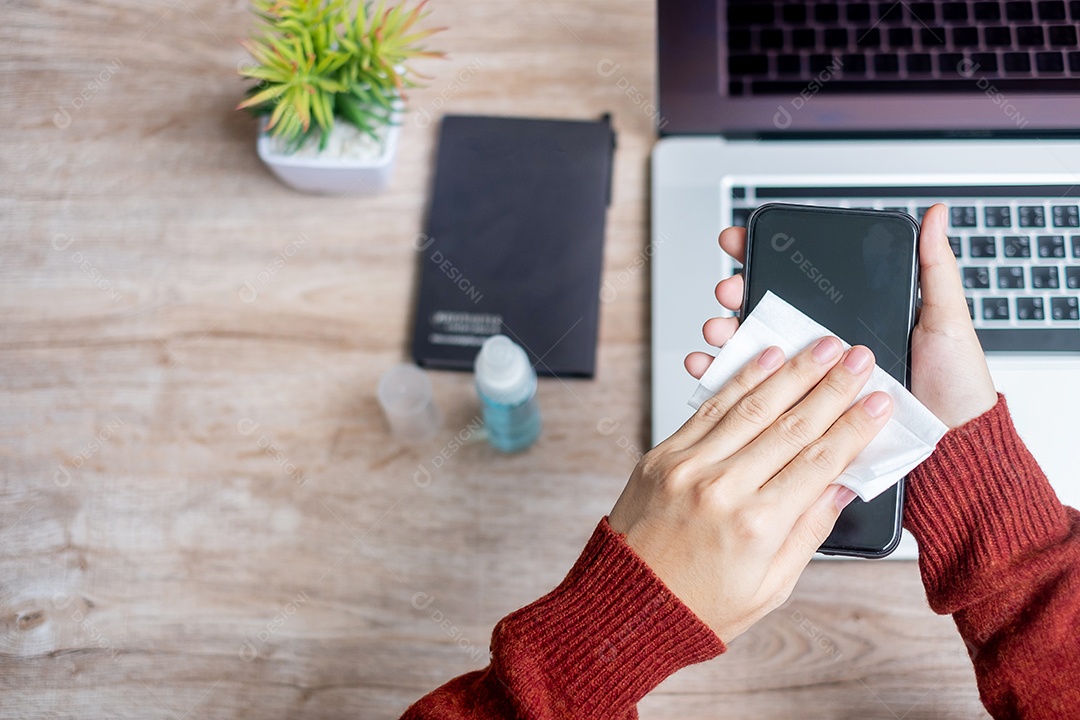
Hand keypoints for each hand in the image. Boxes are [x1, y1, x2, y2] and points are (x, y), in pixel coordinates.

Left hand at [609, 339, 891, 641]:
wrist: (625, 606)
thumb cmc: (698, 606)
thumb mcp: (770, 586)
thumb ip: (808, 531)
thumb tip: (842, 485)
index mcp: (756, 526)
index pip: (820, 463)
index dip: (854, 428)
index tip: (880, 403)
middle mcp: (722, 489)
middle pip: (791, 426)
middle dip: (831, 387)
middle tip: (859, 359)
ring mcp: (688, 467)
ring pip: (751, 408)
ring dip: (791, 372)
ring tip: (822, 346)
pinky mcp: (662, 456)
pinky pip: (708, 410)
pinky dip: (739, 381)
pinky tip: (765, 359)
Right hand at [687, 204, 997, 428]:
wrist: (954, 445)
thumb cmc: (951, 385)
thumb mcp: (945, 319)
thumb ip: (934, 269)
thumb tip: (937, 216)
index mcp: (848, 320)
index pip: (798, 280)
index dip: (762, 256)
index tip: (738, 240)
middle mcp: (824, 347)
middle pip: (765, 312)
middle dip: (735, 294)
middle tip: (729, 290)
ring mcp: (810, 380)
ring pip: (753, 351)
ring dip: (723, 334)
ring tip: (718, 329)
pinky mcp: (801, 415)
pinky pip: (755, 398)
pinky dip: (723, 381)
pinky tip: (708, 367)